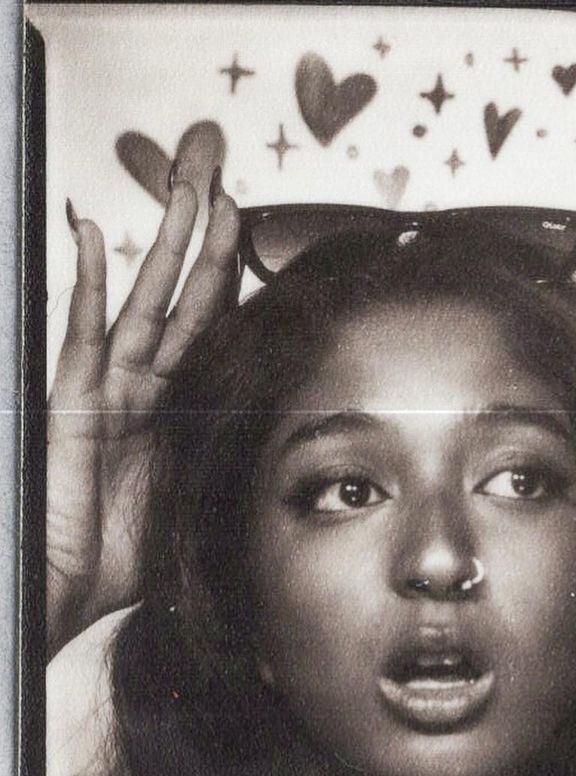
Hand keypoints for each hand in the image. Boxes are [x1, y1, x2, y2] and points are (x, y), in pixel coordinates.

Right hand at [47, 178, 239, 657]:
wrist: (70, 582)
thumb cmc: (129, 555)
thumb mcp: (203, 505)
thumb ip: (234, 471)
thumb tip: (299, 474)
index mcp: (179, 407)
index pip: (212, 330)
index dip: (231, 282)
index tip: (255, 234)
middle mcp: (145, 385)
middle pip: (184, 298)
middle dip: (205, 241)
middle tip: (225, 185)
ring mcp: (108, 385)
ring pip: (144, 298)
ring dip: (166, 244)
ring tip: (187, 189)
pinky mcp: (72, 396)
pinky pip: (81, 329)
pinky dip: (85, 280)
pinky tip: (89, 232)